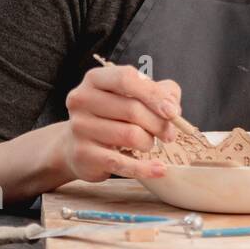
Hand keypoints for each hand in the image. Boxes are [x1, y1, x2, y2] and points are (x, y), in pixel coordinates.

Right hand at [57, 64, 180, 180]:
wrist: (77, 145)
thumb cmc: (113, 115)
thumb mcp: (135, 95)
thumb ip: (160, 92)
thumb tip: (172, 107)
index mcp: (95, 79)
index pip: (126, 79)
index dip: (153, 94)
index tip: (172, 111)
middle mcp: (82, 99)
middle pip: (132, 109)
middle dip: (158, 124)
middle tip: (169, 134)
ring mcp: (80, 127)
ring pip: (130, 135)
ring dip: (149, 142)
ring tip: (149, 144)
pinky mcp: (83, 154)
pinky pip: (121, 163)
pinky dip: (145, 167)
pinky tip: (160, 170)